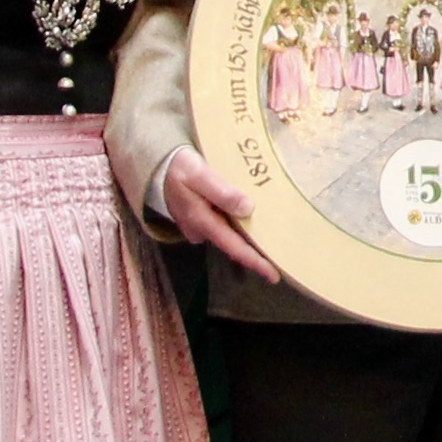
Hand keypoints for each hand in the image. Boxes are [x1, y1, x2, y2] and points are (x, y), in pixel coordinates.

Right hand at [154, 149, 279, 280]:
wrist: (159, 166)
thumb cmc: (180, 168)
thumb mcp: (200, 174)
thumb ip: (222, 192)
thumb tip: (247, 208)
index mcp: (202, 222)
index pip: (233, 247)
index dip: (254, 262)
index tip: (273, 275)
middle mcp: (201, 230)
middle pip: (234, 245)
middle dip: (256, 253)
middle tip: (282, 260)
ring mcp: (200, 227)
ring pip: (230, 236)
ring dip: (249, 239)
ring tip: (274, 242)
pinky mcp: (201, 220)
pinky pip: (224, 226)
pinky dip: (240, 226)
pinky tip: (254, 221)